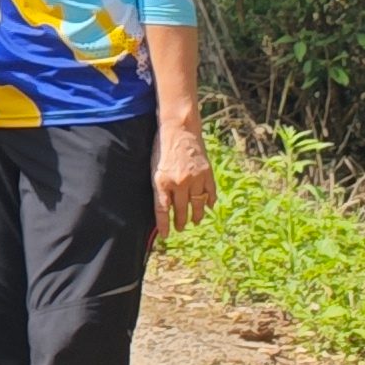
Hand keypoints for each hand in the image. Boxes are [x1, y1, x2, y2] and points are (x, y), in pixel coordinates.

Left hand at [153, 115, 216, 245]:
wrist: (179, 129)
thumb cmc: (162, 148)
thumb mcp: (154, 168)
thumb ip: (159, 187)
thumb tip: (164, 206)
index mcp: (161, 181)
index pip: (162, 210)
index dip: (163, 224)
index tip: (166, 235)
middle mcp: (178, 182)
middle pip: (180, 210)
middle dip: (180, 222)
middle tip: (180, 228)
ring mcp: (194, 178)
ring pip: (197, 204)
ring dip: (196, 215)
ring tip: (195, 221)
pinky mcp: (206, 173)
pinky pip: (210, 193)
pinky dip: (209, 202)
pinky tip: (208, 207)